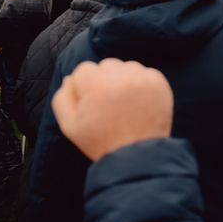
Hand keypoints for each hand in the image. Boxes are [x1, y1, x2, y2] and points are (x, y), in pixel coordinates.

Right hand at [51, 59, 172, 161]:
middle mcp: (121, 76)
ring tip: (123, 104)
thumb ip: (62, 98)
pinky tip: (137, 102)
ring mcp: (143, 79)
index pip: (84, 69)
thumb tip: (71, 79)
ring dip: (123, 80)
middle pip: (106, 65)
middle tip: (108, 104)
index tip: (91, 104)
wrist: (137, 156)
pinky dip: (141, 84)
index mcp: (96, 84)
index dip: (84, 87)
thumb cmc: (101, 141)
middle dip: (103, 80)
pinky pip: (145, 73)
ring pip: (126, 67)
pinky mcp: (159, 83)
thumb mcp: (69, 125)